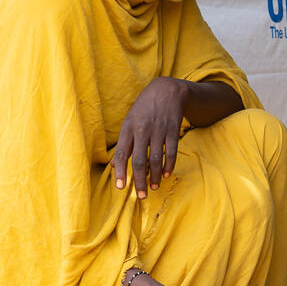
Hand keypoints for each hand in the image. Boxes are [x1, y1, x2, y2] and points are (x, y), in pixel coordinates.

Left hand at [113, 77, 188, 197]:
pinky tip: (167, 174)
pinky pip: (171, 151)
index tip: (120, 187)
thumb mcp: (130, 121)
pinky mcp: (173, 130)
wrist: (166, 90)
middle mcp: (142, 130)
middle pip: (139, 161)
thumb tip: (113, 165)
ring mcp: (159, 130)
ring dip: (155, 176)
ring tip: (154, 187)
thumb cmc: (144, 108)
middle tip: (141, 196)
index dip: (120, 171)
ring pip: (156, 159)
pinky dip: (169, 165)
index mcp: (128, 128)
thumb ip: (124, 143)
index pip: (121, 153)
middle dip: (140, 180)